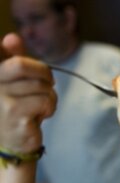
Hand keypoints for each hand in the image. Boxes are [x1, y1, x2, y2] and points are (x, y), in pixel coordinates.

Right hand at [0, 33, 55, 151]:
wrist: (13, 143)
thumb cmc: (15, 108)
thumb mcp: (13, 82)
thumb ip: (13, 59)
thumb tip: (11, 37)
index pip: (5, 53)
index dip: (28, 62)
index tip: (38, 75)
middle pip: (25, 65)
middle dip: (44, 74)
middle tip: (49, 85)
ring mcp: (0, 98)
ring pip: (40, 85)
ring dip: (48, 96)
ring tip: (39, 107)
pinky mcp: (14, 113)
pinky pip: (44, 100)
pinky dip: (49, 107)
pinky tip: (40, 116)